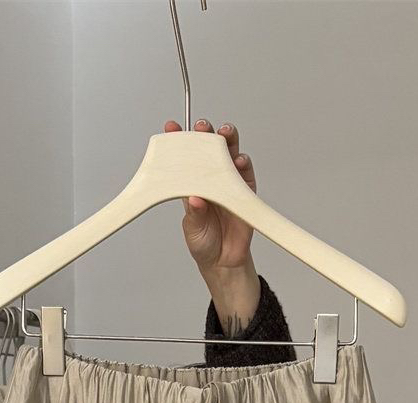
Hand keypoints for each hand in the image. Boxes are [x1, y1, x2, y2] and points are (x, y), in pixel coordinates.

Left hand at [165, 118, 260, 332]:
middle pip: (209, 150)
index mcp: (192, 185)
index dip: (179, 141)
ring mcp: (229, 184)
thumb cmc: (204, 243)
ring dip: (228, 141)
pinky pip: (246, 175)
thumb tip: (195, 199)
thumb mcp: (192, 229)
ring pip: (229, 155)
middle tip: (202, 126)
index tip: (171, 127)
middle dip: (206, 134)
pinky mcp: (245, 193)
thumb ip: (194, 214)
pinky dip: (243, 165)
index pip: (184, 158)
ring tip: (225, 133)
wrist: (224, 263)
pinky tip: (240, 160)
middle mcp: (211, 180)